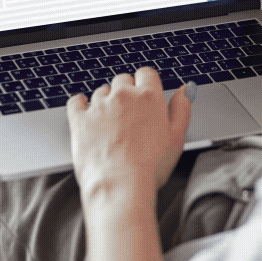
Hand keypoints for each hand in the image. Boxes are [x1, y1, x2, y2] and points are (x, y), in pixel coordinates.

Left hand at [66, 67, 192, 202]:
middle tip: (130, 115)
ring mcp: (99, 106)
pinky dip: (80, 104)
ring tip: (110, 124)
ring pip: (101, 91)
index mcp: (148, 97)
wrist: (121, 186)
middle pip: (123, 80)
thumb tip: (184, 89)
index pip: (146, 73)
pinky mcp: (80, 120)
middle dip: (126, 92)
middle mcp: (122, 96)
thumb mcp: (177, 137)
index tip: (145, 95)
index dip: (145, 84)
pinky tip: (85, 112)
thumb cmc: (151, 166)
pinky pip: (76, 102)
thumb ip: (182, 108)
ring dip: (106, 101)